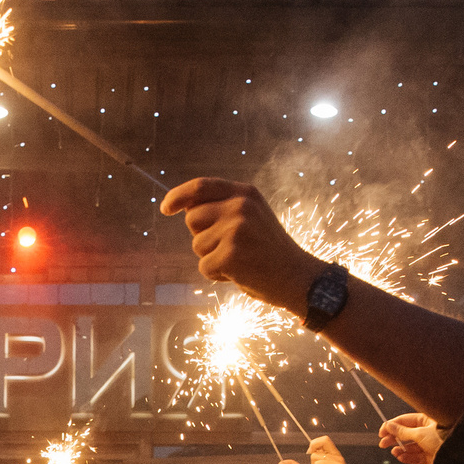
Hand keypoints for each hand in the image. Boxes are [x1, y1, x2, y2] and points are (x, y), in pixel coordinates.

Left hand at [158, 178, 320, 314]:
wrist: (298, 277)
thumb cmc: (270, 250)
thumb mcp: (253, 215)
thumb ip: (224, 206)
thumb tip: (185, 207)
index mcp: (245, 193)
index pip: (201, 186)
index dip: (178, 195)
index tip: (165, 208)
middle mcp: (239, 206)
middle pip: (192, 219)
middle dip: (203, 236)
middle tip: (232, 246)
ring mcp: (235, 230)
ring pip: (197, 245)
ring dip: (212, 257)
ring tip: (240, 259)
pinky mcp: (231, 255)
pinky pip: (204, 267)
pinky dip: (217, 275)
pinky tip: (240, 273)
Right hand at [380, 413, 444, 463]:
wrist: (459, 457)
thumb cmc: (444, 440)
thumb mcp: (420, 434)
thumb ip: (402, 431)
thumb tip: (388, 426)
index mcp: (427, 420)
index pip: (405, 421)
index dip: (392, 426)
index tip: (381, 432)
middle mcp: (428, 431)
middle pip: (406, 434)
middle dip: (394, 439)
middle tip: (382, 444)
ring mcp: (430, 444)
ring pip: (410, 446)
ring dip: (400, 449)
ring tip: (394, 452)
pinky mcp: (431, 456)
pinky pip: (416, 456)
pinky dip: (408, 457)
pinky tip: (401, 457)